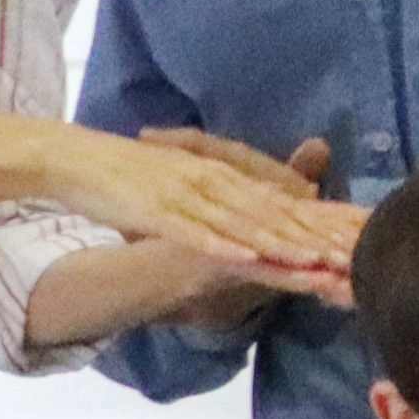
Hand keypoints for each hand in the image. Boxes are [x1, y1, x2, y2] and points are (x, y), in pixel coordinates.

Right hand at [60, 125, 362, 293]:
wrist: (73, 156)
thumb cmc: (119, 172)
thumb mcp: (172, 180)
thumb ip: (205, 195)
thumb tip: (231, 214)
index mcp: (215, 174)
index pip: (274, 201)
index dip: (311, 222)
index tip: (345, 241)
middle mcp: (209, 181)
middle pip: (269, 212)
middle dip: (309, 236)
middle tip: (346, 257)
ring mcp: (185, 195)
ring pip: (242, 222)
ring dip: (279, 242)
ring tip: (313, 261)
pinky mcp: (159, 210)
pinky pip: (198, 230)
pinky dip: (225, 244)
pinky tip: (248, 255)